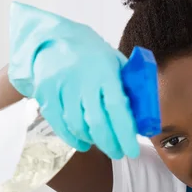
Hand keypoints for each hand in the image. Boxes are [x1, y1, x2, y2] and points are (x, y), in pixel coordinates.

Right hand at [8, 2, 138, 158]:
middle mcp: (82, 81)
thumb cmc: (93, 55)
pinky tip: (83, 143)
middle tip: (119, 153)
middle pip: (96, 123)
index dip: (125, 134)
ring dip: (93, 141)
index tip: (132, 151)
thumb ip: (131, 86)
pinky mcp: (45, 94)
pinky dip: (72, 138)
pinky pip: (59, 124)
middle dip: (110, 144)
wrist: (54, 39)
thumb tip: (146, 116)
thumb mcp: (117, 63)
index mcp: (105, 73)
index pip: (117, 109)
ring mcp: (62, 87)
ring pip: (77, 126)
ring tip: (104, 145)